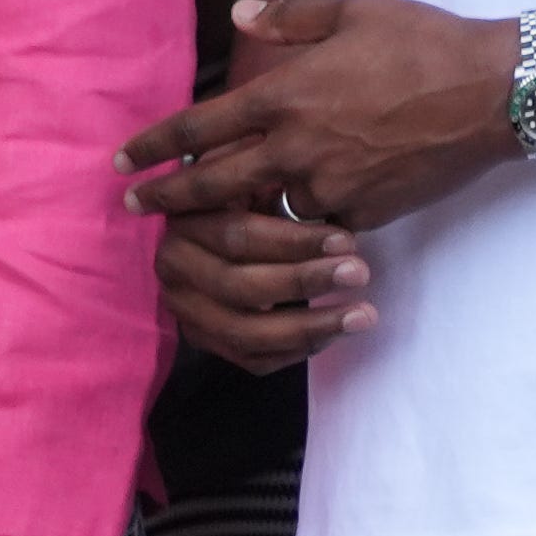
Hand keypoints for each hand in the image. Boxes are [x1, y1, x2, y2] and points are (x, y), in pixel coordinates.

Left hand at [120, 0, 521, 239]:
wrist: (497, 90)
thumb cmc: (427, 41)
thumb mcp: (357, 11)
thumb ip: (292, 18)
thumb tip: (240, 13)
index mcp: (285, 94)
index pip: (197, 126)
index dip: (153, 146)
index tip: (121, 162)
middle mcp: (293, 146)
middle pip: (208, 183)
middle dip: (165, 198)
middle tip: (133, 208)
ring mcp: (324, 185)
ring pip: (259, 212)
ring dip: (233, 217)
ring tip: (206, 222)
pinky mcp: (356, 213)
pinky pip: (312, 225)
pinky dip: (295, 227)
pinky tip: (282, 231)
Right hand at [152, 199, 372, 372]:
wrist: (224, 225)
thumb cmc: (256, 193)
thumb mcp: (260, 176)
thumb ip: (277, 186)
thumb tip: (317, 191)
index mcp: (185, 224)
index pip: (238, 237)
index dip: (293, 242)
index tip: (347, 241)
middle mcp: (174, 272)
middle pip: (238, 287)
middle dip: (303, 282)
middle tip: (359, 274)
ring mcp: (186, 312)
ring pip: (243, 332)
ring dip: (307, 327)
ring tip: (361, 316)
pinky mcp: (204, 340)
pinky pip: (250, 359)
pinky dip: (293, 352)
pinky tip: (332, 335)